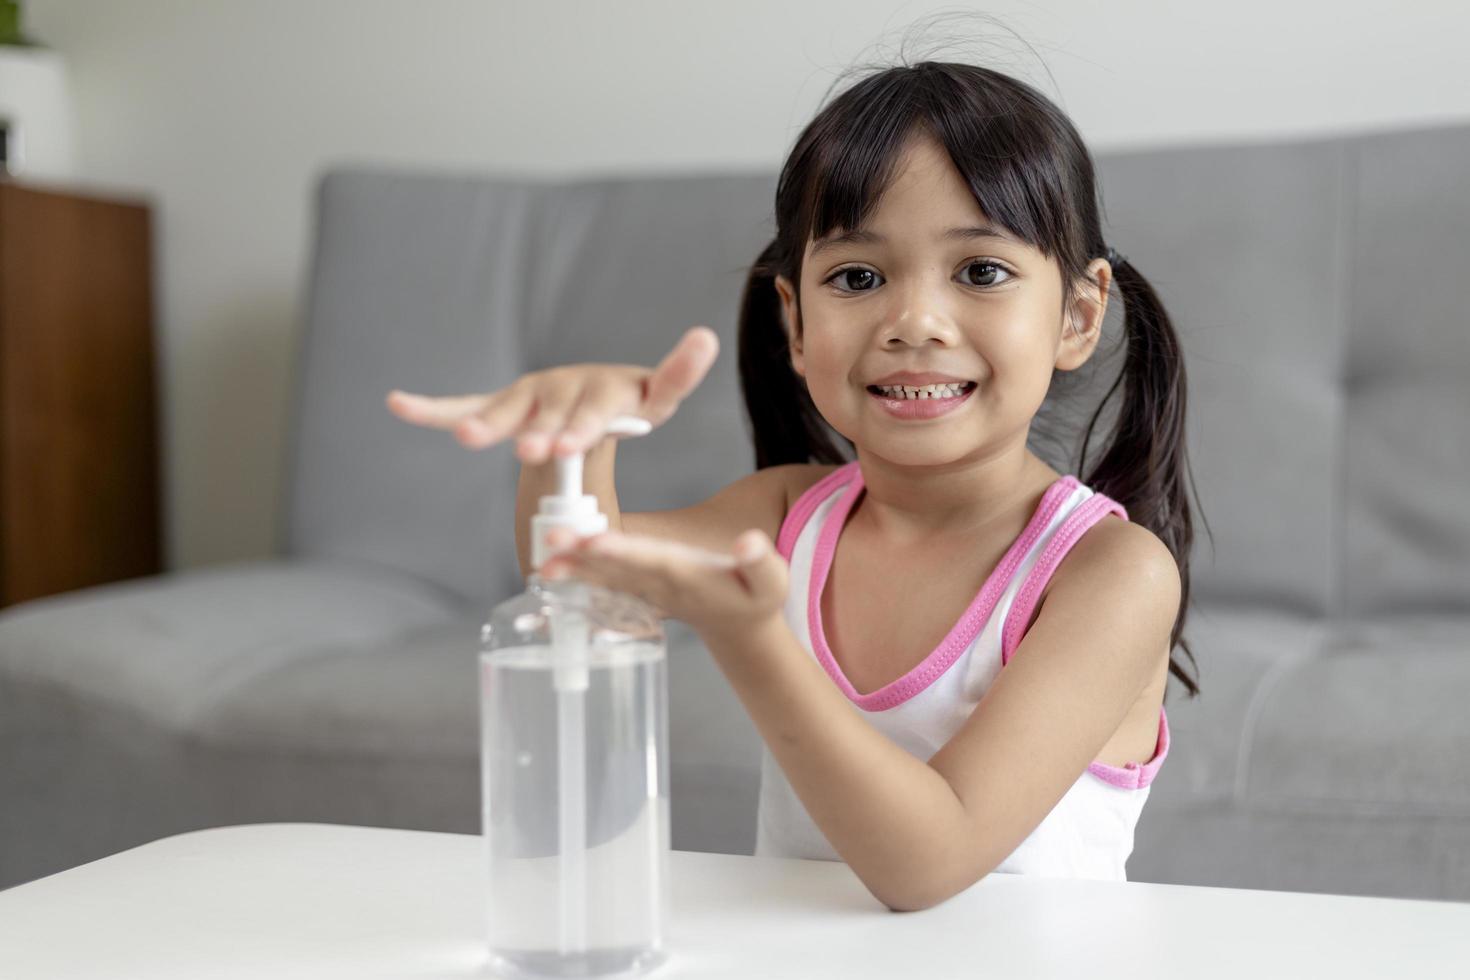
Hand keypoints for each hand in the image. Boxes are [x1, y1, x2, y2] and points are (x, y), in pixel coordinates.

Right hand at [383, 325, 718, 463]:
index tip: (569, 446)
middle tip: (535, 454)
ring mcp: (531, 396)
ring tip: (468, 441)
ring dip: (488, 427)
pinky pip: (466, 406)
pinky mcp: (506, 405)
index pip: (599, 407)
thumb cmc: (627, 403)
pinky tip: (398, 404)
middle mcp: (564, 387)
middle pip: (553, 414)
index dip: (584, 425)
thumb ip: (677, 372)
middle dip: (544, 434)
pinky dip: (433, 409)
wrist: (595, 398)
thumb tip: (707, 334)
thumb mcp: (657, 395)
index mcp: (604, 389)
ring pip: (509, 413)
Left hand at [539, 525, 788, 644]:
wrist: (739, 627)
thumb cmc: (756, 596)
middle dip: (585, 558)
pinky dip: (579, 576)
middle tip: (550, 545)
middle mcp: (661, 584)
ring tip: (543, 558)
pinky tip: (550, 567)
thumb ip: (761, 561)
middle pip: (618, 569)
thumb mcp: (771, 581)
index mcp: (688, 577)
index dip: (623, 553)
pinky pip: (605, 584)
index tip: (595, 542)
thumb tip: (748, 543)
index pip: (651, 561)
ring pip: (606, 576)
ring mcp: (647, 589)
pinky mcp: (640, 590)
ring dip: (575, 568)